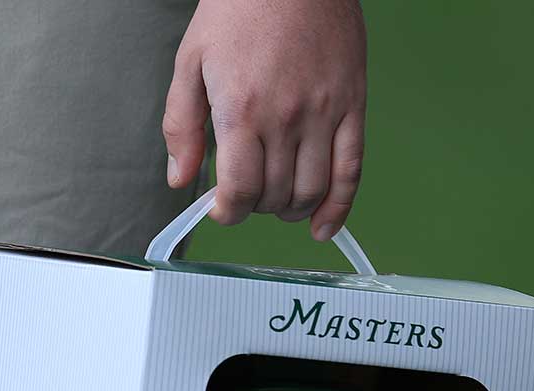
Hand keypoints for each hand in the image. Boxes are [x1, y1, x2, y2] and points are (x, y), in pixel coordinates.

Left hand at [162, 0, 367, 240]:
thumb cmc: (239, 9)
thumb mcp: (189, 63)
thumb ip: (181, 126)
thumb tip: (179, 179)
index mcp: (242, 110)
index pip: (239, 191)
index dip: (228, 211)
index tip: (222, 209)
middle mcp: (286, 118)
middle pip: (274, 195)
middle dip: (256, 208)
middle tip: (246, 196)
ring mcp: (325, 113)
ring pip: (311, 190)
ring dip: (291, 210)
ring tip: (277, 202)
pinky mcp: (354, 104)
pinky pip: (352, 169)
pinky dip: (340, 206)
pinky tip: (324, 225)